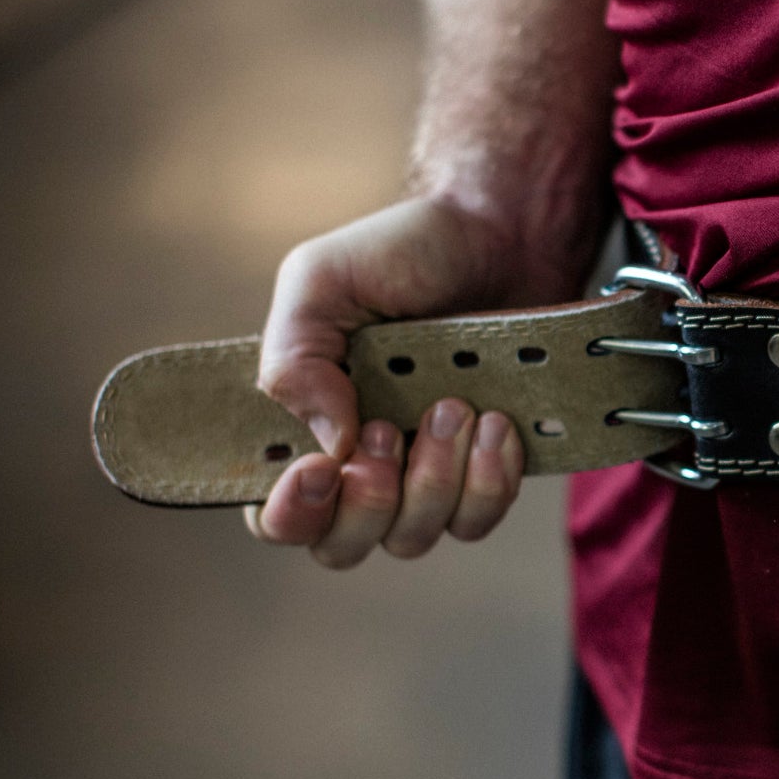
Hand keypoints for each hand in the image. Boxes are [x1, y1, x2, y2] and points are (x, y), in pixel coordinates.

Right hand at [244, 196, 526, 568]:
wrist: (503, 232)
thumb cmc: (403, 252)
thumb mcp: (322, 280)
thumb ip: (294, 356)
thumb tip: (328, 445)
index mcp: (303, 424)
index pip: (275, 515)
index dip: (292, 513)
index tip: (322, 467)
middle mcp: (359, 463)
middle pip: (342, 546)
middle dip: (367, 502)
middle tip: (388, 430)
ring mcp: (425, 474)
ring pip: (413, 537)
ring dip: (432, 482)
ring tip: (453, 406)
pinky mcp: (485, 471)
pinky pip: (477, 519)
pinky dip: (488, 481)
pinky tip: (496, 423)